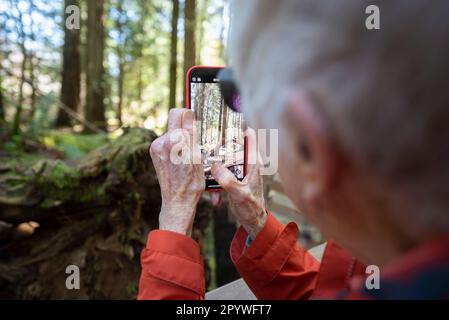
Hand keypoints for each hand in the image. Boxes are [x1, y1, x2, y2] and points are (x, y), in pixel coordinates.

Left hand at [149, 109, 203, 235]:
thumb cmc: (191, 182)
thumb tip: (188, 113)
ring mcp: (156, 148)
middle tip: (194, 144)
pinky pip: (167, 142)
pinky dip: (175, 146)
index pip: (178, 113)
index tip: (194, 123)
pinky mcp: (154, 153)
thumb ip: (191, 132)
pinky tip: (180, 159)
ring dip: (180, 139)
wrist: (177, 201)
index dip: (188, 115)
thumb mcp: (198, 156)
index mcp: (173, 141)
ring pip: (172, 133)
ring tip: (187, 156)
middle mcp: (161, 142)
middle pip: (175, 123)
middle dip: (185, 130)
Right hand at [211, 129, 266, 238]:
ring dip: (213, 167)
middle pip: (232, 145)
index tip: (225, 123)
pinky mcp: (232, 178)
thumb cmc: (252, 208)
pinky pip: (220, 174)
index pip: (250, 137)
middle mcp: (246, 163)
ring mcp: (238, 170)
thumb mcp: (240, 194)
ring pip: (223, 159)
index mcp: (253, 163)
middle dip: (218, 146)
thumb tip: (215, 168)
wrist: (253, 221)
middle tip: (205, 145)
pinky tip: (214, 197)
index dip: (239, 127)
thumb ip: (228, 181)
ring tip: (206, 175)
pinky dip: (214, 182)